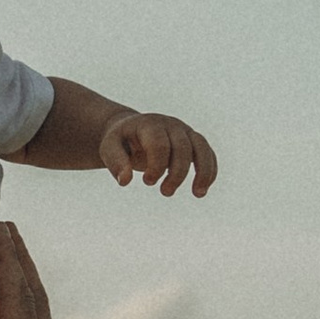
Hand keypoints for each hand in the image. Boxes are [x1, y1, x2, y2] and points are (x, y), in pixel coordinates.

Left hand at [98, 110, 217, 197]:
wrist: (131, 129)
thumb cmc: (120, 141)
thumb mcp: (109, 148)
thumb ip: (115, 162)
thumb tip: (125, 181)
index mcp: (149, 124)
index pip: (159, 144)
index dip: (157, 165)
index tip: (147, 182)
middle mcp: (170, 125)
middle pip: (183, 147)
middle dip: (177, 173)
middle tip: (165, 192)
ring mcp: (184, 131)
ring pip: (201, 147)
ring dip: (203, 171)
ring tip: (198, 194)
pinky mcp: (193, 141)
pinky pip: (207, 153)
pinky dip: (209, 170)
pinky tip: (203, 189)